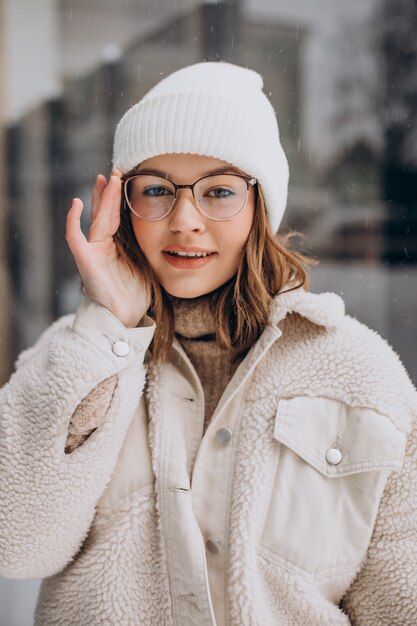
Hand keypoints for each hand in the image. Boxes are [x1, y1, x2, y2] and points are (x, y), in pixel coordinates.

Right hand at [66, 169, 150, 327]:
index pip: (117, 217)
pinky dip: (72, 220)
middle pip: (106, 213)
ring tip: (105, 179)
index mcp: (117, 247)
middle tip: (115, 172)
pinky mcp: (84, 260)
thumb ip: (152, 249)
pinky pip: (74, 237)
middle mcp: (102, 246)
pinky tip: (76, 203)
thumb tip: (174, 235)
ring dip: (101, 199)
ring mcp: (92, 252)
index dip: (120, 199)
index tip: (126, 181)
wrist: (124, 317)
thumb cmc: (135, 296)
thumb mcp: (148, 265)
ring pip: (96, 219)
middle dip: (110, 193)